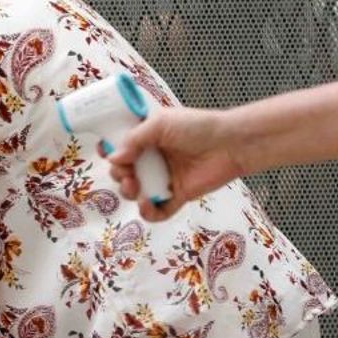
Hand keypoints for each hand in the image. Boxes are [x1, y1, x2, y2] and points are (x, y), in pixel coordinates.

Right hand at [106, 107, 243, 221]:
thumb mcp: (161, 123)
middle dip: (118, 174)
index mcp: (147, 139)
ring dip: (127, 192)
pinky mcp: (176, 197)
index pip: (120, 148)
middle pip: (122, 172)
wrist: (232, 144)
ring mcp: (163, 179)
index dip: (109, 152)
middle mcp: (152, 159)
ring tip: (133, 187)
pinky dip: (149, 213)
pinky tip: (147, 204)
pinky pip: (157, 212)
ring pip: (135, 193)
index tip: (105, 153)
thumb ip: (134, 139)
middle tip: (125, 172)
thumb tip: (113, 159)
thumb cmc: (198, 127)